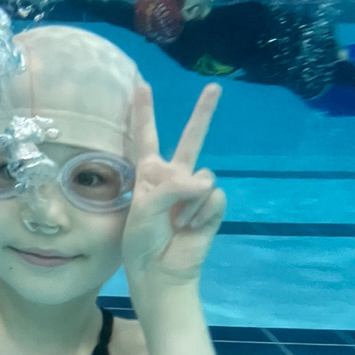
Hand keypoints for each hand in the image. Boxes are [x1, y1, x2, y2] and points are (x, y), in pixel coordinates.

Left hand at [121, 82, 226, 287]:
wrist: (159, 270)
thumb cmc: (142, 239)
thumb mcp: (146, 209)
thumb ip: (174, 187)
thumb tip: (208, 183)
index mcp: (149, 172)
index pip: (146, 136)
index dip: (144, 112)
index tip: (141, 85)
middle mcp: (174, 176)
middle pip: (191, 138)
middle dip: (203, 113)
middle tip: (214, 88)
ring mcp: (194, 191)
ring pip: (203, 177)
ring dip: (188, 202)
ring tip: (175, 223)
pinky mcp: (211, 206)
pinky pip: (213, 197)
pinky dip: (200, 215)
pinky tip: (189, 229)